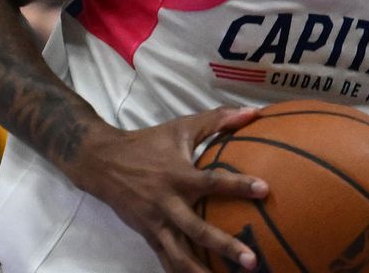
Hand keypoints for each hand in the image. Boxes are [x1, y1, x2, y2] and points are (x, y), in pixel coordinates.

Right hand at [75, 106, 268, 272]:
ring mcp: (156, 223)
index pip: (212, 181)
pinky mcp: (148, 235)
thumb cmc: (149, 143)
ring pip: (180, 254)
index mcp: (178, 175)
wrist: (103, 162)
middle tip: (251, 261)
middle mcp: (168, 203)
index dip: (238, 184)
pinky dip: (182, 272)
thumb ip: (217, 119)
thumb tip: (253, 111)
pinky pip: (167, 259)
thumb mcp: (181, 127)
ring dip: (202, 271)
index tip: (264, 189)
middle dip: (224, 246)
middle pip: (198, 230)